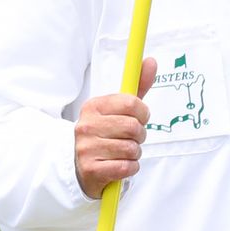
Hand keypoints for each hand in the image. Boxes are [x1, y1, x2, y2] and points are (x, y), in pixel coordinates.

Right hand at [74, 56, 157, 199]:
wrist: (79, 166)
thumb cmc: (104, 133)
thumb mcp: (116, 109)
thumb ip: (136, 87)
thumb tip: (151, 61)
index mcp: (93, 106)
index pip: (131, 103)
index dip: (143, 113)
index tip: (139, 117)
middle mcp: (87, 125)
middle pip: (134, 127)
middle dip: (139, 135)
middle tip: (130, 138)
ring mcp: (87, 148)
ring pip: (132, 149)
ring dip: (134, 153)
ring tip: (122, 152)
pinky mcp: (92, 169)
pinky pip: (126, 167)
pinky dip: (129, 168)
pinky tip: (119, 164)